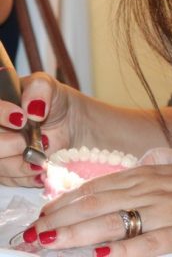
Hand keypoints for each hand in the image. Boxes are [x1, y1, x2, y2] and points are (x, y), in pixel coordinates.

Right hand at [0, 72, 72, 186]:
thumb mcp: (49, 86)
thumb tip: (32, 109)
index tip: (20, 118)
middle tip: (33, 139)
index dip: (0, 115)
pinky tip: (42, 164)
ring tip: (44, 149)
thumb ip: (39, 89)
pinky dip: (29, 173)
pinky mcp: (6, 171)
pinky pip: (11, 179)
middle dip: (12, 143)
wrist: (71, 125)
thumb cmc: (54, 102)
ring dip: (22, 162)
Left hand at [30, 151, 171, 255]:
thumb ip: (165, 157)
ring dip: (78, 233)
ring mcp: (169, 212)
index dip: (72, 198)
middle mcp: (158, 189)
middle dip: (63, 217)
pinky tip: (98, 255)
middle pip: (102, 201)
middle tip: (33, 231)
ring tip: (48, 242)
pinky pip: (146, 243)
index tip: (47, 210)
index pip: (105, 183)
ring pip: (115, 221)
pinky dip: (120, 249)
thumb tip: (142, 158)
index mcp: (158, 172)